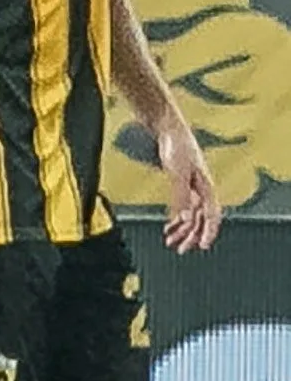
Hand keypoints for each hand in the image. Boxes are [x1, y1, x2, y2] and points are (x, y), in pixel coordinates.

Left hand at [153, 110, 222, 251]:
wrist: (169, 130)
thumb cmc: (177, 148)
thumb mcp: (178, 173)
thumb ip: (181, 196)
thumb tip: (185, 218)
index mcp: (207, 188)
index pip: (212, 215)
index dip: (209, 231)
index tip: (203, 246)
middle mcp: (203, 191)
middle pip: (201, 219)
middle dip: (192, 236)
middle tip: (181, 250)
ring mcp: (194, 189)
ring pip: (191, 216)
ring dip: (182, 230)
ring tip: (170, 242)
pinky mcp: (184, 186)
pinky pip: (183, 208)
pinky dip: (177, 219)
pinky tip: (168, 228)